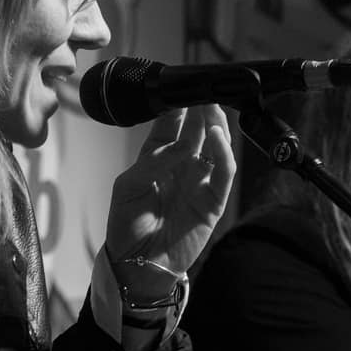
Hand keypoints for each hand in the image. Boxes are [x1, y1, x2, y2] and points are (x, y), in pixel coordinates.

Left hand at [104, 103, 235, 288]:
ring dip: (215, 126)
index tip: (180, 85)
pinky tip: (217, 136)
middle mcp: (182, 167)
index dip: (178, 106)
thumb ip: (156, 161)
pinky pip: (223, 174)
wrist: (137, 265)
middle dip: (200, 109)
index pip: (172, 125)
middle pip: (197, 131)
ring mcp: (199, 183)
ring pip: (214, 147)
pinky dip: (223, 154)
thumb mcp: (130, 186)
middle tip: (202, 89)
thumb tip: (186, 146)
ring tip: (212, 106)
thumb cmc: (127, 226)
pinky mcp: (212, 202)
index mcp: (158, 160)